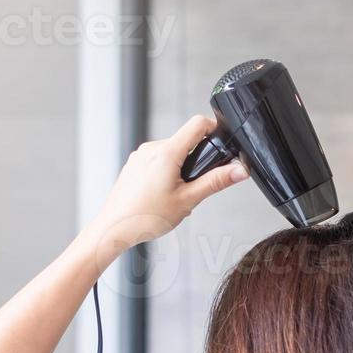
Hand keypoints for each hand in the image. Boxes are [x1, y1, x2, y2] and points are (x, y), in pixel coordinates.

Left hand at [86, 115, 248, 256]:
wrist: (113, 229)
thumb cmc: (145, 217)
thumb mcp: (188, 200)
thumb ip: (216, 182)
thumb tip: (239, 170)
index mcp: (167, 153)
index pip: (198, 124)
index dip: (215, 128)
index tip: (222, 142)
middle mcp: (151, 149)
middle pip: (186, 140)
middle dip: (198, 159)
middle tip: (197, 185)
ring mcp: (141, 156)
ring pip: (172, 152)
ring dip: (182, 168)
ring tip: (178, 195)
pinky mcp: (134, 164)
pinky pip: (158, 160)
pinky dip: (168, 172)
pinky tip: (164, 195)